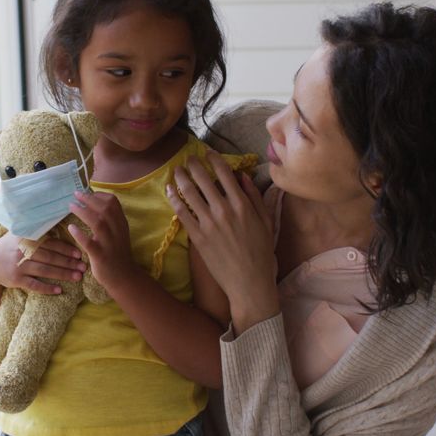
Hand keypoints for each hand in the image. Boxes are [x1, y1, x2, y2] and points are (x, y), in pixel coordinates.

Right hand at [0, 233, 86, 294]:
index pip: (50, 243)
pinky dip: (47, 288)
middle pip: (50, 257)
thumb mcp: (19, 234)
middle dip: (68, 262)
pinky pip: (34, 285)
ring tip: (77, 277)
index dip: (66, 248)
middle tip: (83, 267)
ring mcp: (19, 266)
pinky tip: (59, 290)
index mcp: (26, 238)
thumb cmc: (10, 247)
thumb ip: (37, 230)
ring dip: (63, 274)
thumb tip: (60, 221)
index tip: (80, 253)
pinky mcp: (16, 279)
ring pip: (45, 270)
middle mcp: (23, 251)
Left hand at [67, 191, 140, 292]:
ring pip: (98, 223)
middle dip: (89, 199)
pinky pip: (89, 243)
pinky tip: (71, 228)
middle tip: (75, 194)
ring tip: (71, 206)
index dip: (99, 195)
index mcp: (121, 224)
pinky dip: (79, 234)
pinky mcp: (101, 256)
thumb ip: (110, 220)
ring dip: (83, 212)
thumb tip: (93, 204)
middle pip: (105, 209)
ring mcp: (109, 244)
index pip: (113, 202)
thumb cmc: (117, 253)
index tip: (87, 192)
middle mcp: (117, 231)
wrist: (124, 277)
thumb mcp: (118, 233)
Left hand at [167, 152, 278, 326]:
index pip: (224, 172)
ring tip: (177, 169)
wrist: (249, 283)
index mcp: (242, 204)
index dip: (213, 158)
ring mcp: (209, 223)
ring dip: (180, 176)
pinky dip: (173, 198)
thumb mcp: (266, 222)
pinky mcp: (197, 237)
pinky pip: (181, 212)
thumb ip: (255, 197)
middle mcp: (224, 210)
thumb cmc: (261, 254)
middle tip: (188, 158)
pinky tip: (169, 189)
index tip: (207, 152)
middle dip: (193, 163)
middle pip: (203, 178)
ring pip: (189, 192)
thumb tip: (242, 176)